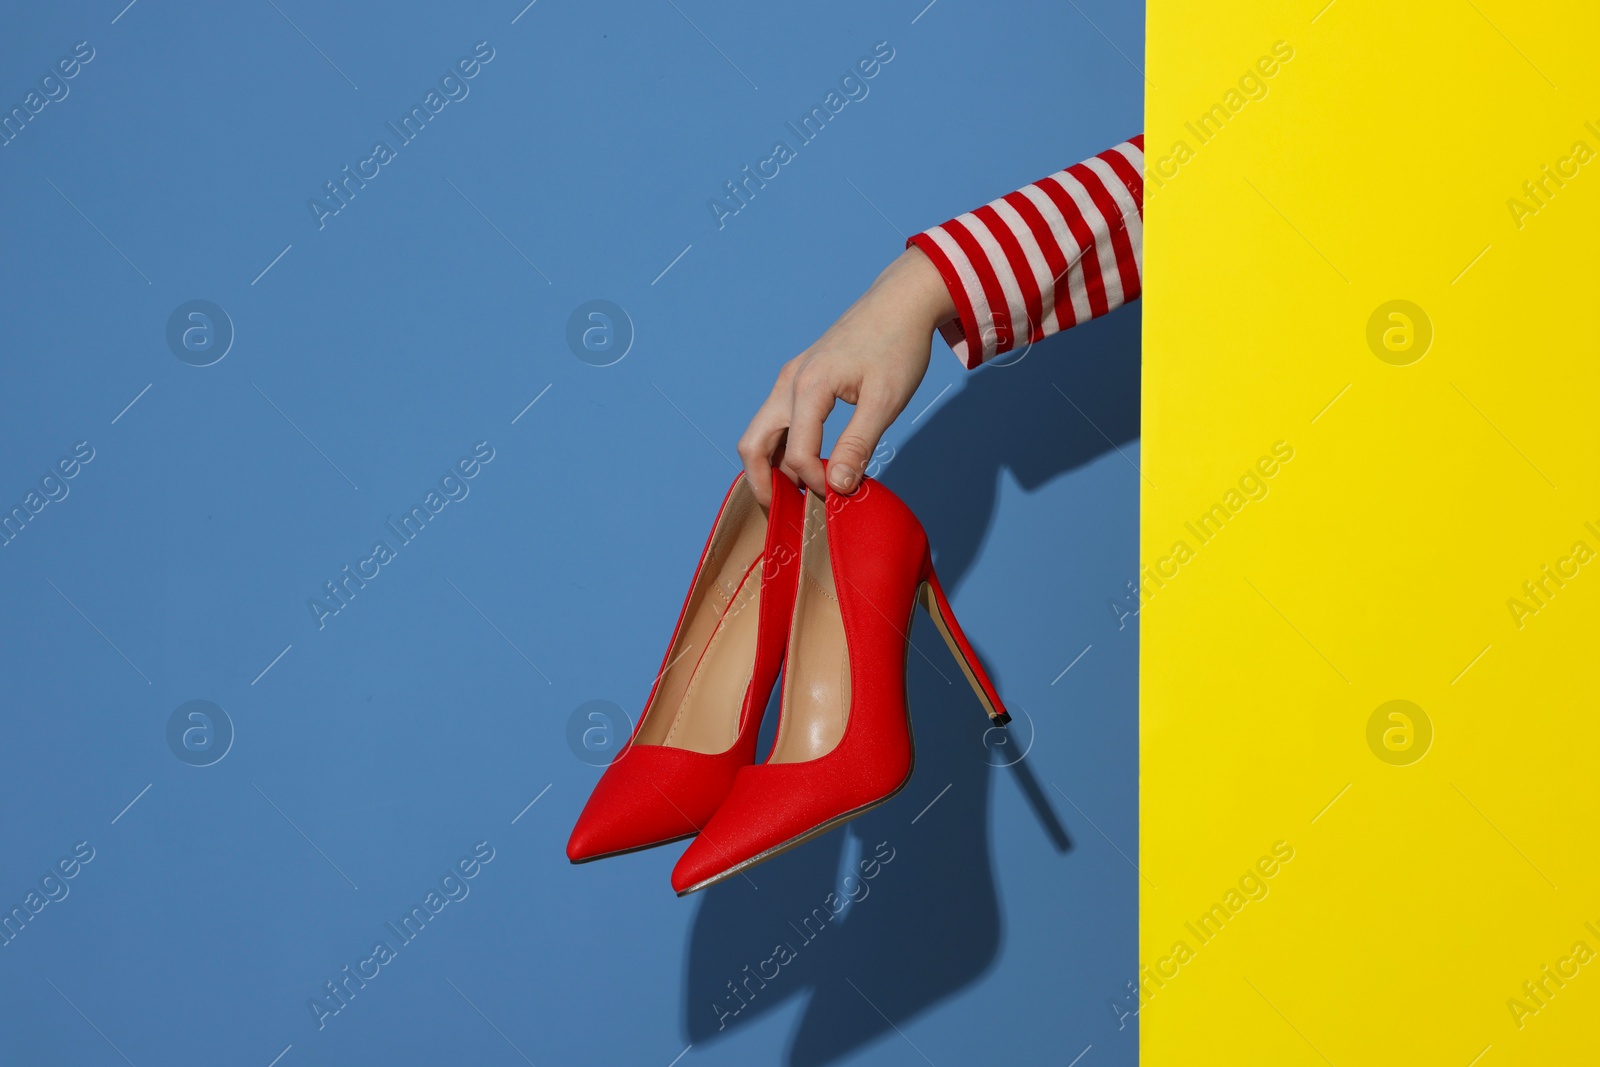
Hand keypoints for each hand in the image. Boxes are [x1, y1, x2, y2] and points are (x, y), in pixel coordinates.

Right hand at [738, 246, 955, 504]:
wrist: (901, 303)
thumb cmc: (897, 347)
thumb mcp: (884, 401)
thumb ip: (857, 446)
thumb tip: (836, 487)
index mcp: (808, 387)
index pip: (796, 453)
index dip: (814, 482)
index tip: (840, 494)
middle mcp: (789, 382)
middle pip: (753, 444)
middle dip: (763, 483)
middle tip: (784, 513)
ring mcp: (790, 378)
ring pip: (761, 432)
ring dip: (772, 466)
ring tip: (798, 492)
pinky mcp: (799, 378)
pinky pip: (776, 420)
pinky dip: (782, 447)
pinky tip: (806, 462)